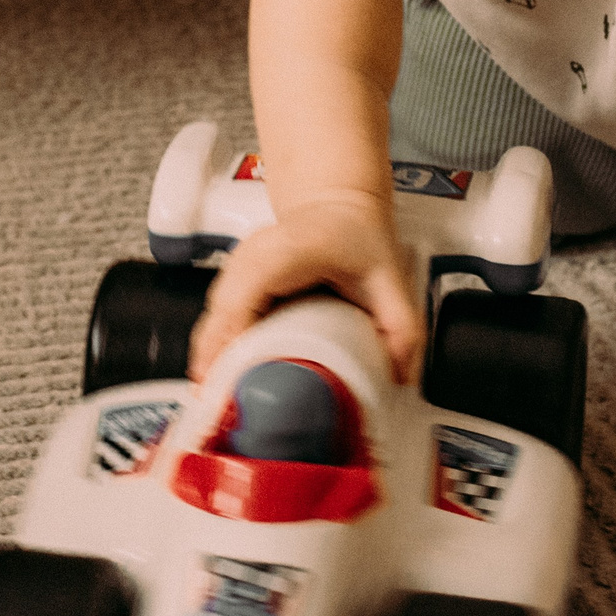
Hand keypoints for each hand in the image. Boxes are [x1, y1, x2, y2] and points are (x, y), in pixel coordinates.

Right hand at [188, 198, 423, 385]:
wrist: (337, 208)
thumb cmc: (356, 236)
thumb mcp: (391, 278)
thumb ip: (404, 327)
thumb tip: (400, 376)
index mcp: (293, 247)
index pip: (253, 287)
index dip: (236, 331)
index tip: (233, 374)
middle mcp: (256, 252)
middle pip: (223, 311)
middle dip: (217, 361)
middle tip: (221, 408)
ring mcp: (238, 264)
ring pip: (213, 317)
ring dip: (211, 359)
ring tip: (217, 402)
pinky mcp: (232, 279)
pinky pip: (215, 318)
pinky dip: (214, 350)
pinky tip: (220, 380)